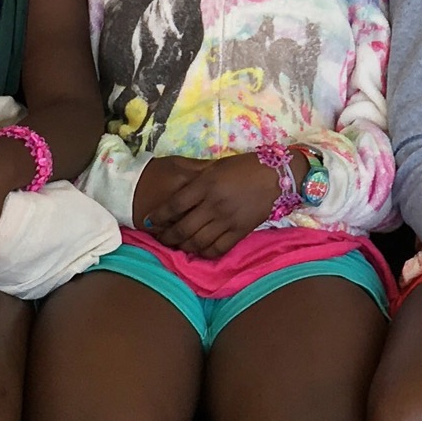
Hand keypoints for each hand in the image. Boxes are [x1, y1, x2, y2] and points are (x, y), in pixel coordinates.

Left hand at [134, 152, 279, 256]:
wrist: (274, 176)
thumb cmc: (241, 167)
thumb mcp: (214, 167)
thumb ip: (195, 179)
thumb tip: (172, 191)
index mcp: (205, 184)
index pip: (174, 205)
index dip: (157, 216)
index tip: (148, 221)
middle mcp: (213, 204)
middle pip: (183, 228)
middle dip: (167, 237)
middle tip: (160, 238)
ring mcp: (227, 220)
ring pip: (197, 242)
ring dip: (183, 247)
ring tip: (177, 245)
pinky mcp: (240, 231)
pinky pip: (217, 249)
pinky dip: (204, 253)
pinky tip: (198, 251)